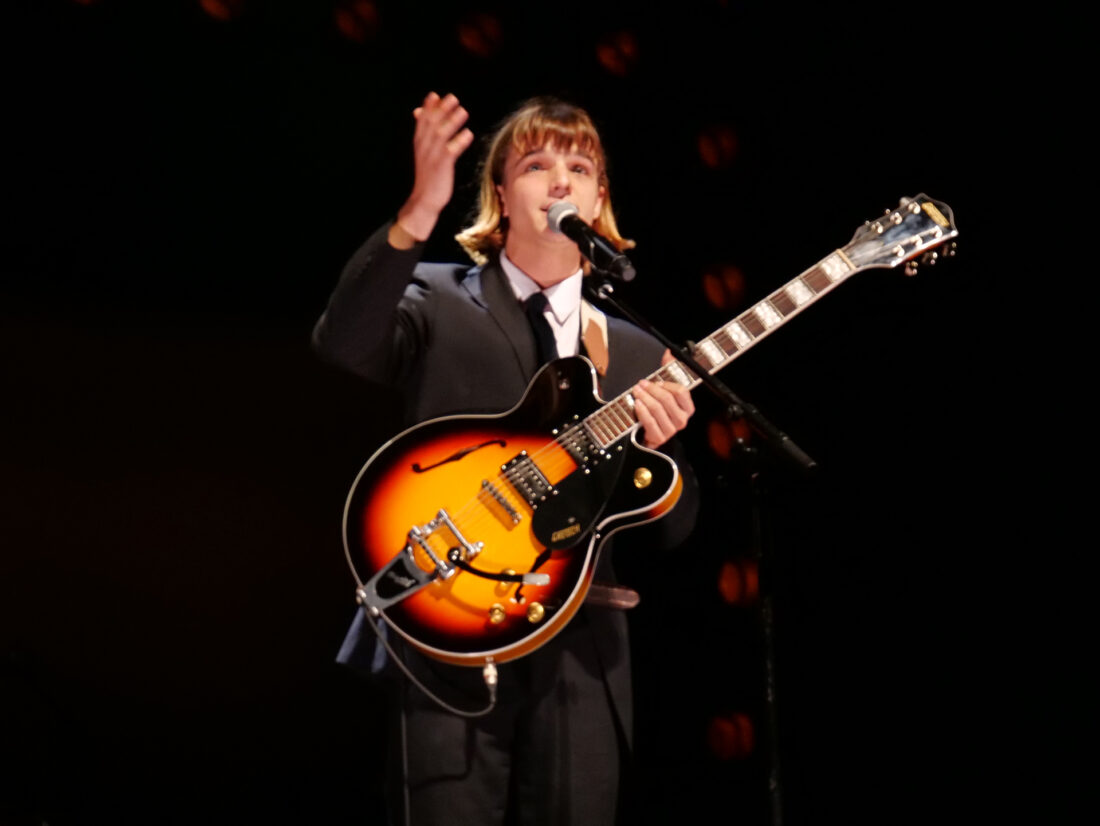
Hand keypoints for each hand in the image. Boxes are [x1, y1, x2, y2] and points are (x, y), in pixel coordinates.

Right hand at [393, 92, 474, 243]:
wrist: (424, 200)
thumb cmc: (428, 176)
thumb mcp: (424, 154)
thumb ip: (425, 135)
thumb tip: (420, 115)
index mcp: (420, 144)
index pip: (422, 122)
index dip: (428, 108)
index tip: (434, 95)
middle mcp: (424, 148)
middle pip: (432, 124)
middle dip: (441, 110)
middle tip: (452, 98)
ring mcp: (432, 157)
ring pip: (441, 135)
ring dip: (452, 122)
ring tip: (463, 111)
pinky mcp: (442, 167)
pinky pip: (450, 152)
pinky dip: (459, 142)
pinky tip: (468, 134)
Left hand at [633, 350, 694, 448]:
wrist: (650, 434)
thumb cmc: (659, 410)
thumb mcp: (664, 391)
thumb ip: (668, 372)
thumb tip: (669, 353)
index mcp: (688, 408)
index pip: (682, 392)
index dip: (667, 384)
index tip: (656, 381)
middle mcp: (682, 420)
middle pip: (667, 399)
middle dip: (652, 389)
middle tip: (640, 384)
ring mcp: (671, 430)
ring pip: (657, 409)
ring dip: (645, 398)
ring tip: (636, 392)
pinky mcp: (659, 438)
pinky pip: (650, 422)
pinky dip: (642, 411)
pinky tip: (636, 404)